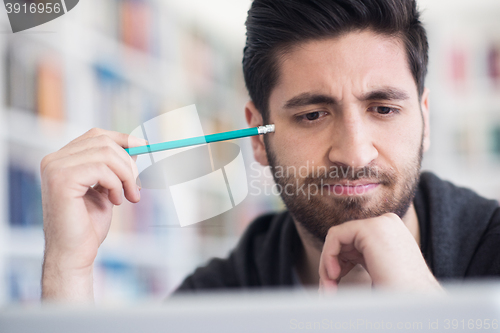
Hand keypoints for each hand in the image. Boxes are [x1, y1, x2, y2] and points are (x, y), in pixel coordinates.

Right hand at [40, 128, 146, 300]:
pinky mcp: (61, 180)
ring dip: (126, 176)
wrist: (75, 252)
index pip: (96, 135)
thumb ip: (116, 168)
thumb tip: (137, 146)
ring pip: (106, 154)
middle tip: (138, 186)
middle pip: (103, 142)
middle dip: (128, 163)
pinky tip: (116, 201)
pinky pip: (101, 169)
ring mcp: (55, 168)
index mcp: (62, 159)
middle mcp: (54, 160)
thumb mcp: (107, 188)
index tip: (145, 146)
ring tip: (129, 196)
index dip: (123, 139)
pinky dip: (116, 184)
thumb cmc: (89, 224)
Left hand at [318, 213, 440, 292]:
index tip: (335, 286)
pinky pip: (335, 236)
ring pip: (337, 237)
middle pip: (344, 239)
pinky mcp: (369, 228)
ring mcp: (380, 223)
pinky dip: (328, 256)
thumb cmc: (399, 296)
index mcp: (390, 233)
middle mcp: (387, 223)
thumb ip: (362, 259)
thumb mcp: (378, 272)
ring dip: (328, 263)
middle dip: (331, 264)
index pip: (354, 242)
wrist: (415, 302)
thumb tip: (334, 264)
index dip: (340, 264)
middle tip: (328, 289)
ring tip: (329, 286)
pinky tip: (333, 274)